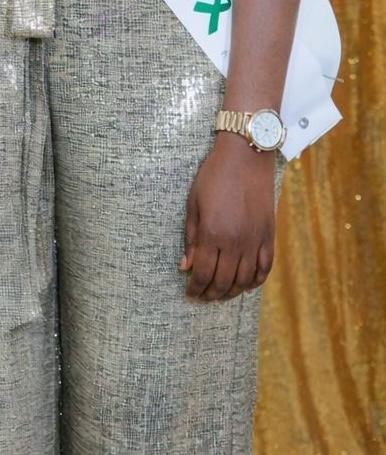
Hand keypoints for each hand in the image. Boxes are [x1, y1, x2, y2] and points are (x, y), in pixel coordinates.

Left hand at [180, 133, 275, 300]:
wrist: (245, 157)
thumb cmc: (213, 177)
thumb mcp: (193, 204)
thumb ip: (191, 238)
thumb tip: (186, 266)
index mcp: (212, 233)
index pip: (203, 273)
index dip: (195, 288)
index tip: (190, 293)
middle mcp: (235, 242)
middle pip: (223, 281)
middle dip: (211, 294)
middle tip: (203, 297)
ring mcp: (255, 240)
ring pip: (245, 280)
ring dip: (232, 292)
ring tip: (221, 294)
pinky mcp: (269, 235)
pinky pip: (265, 268)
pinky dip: (256, 281)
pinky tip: (246, 285)